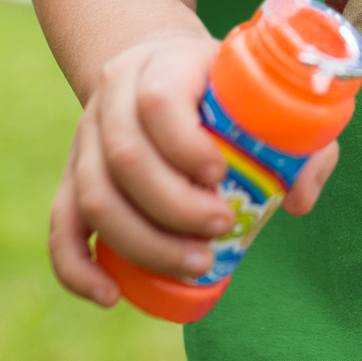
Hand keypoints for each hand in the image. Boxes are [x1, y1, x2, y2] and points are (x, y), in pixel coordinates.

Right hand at [48, 32, 340, 304]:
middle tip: (221, 228)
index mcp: (163, 65)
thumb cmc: (225, 89)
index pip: (159, 102)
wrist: (161, 67)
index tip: (222, 175)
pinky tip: (110, 296)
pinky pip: (60, 225)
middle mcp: (114, 98)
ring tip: (196, 263)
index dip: (186, 145)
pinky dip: (78, 267)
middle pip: (124, 157)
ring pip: (92, 195)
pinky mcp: (72, 176)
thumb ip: (301, 139)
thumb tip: (295, 200)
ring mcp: (86, 138)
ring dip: (142, 241)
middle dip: (174, 206)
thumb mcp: (264, 94)